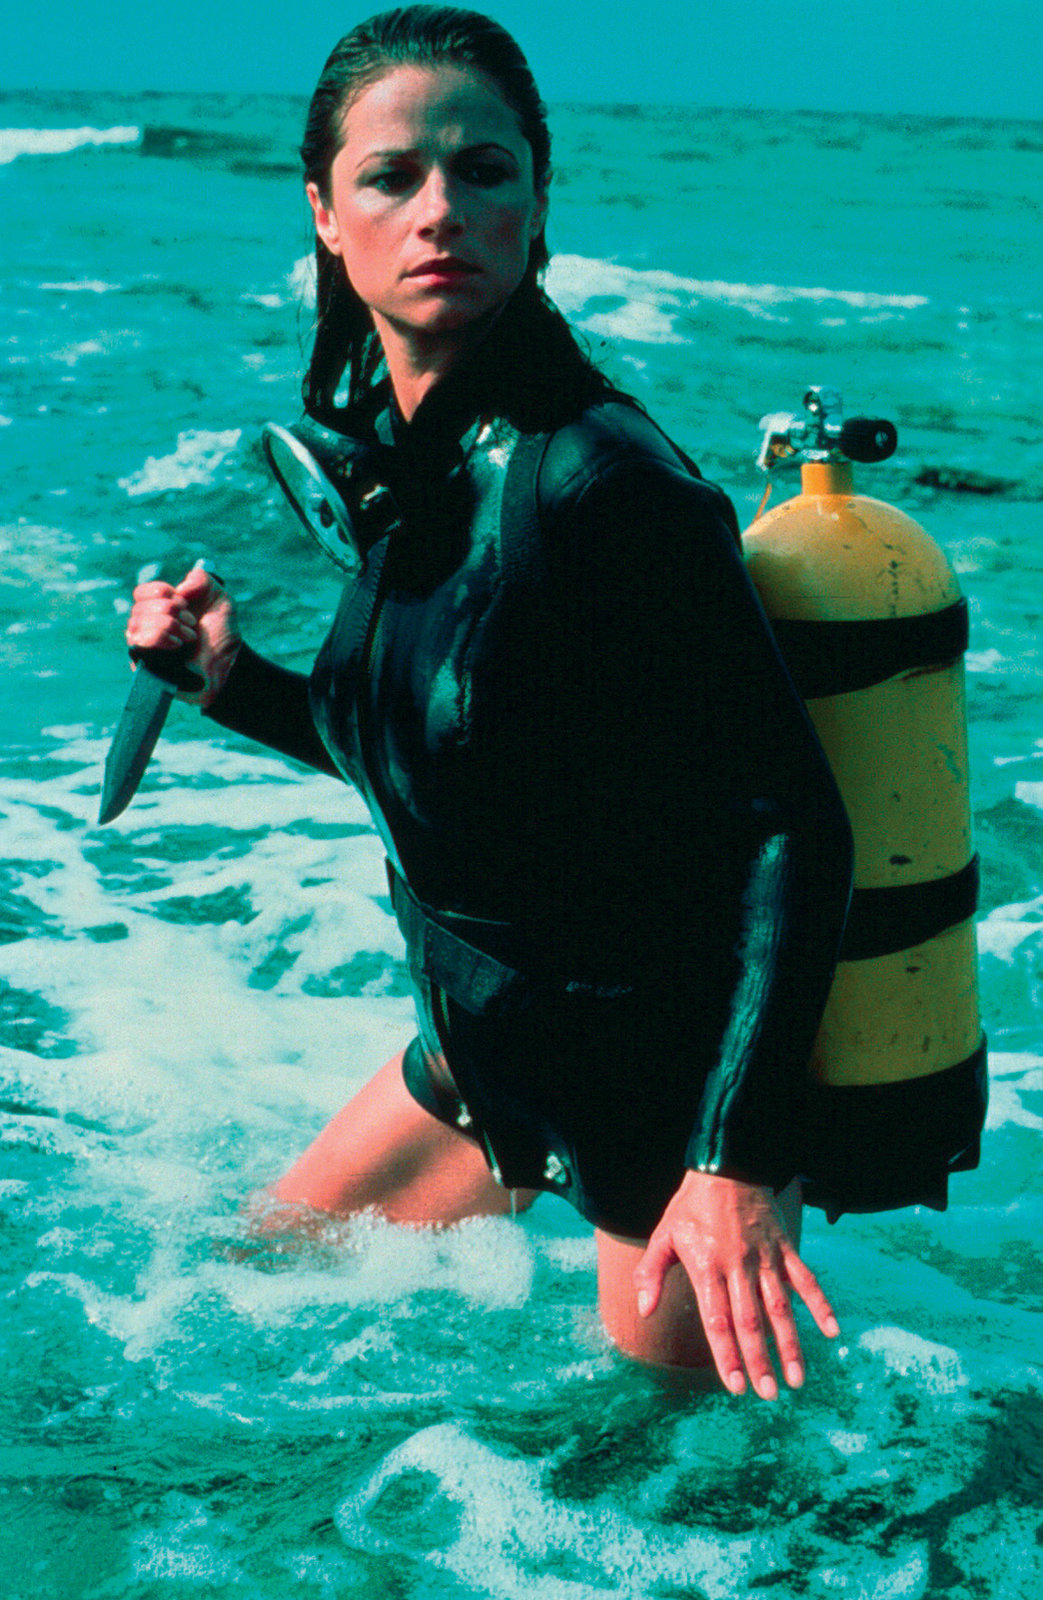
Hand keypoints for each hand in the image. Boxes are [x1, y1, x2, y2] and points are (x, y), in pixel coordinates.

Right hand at [126, 565, 240, 707]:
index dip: (162, 592)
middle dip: (172, 609)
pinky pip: (141, 641)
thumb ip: (203, 580)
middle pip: (140, 606)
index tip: (185, 601)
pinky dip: (162, 637)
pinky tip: (177, 645)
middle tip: (192, 623)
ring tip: (190, 637)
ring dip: (171, 625)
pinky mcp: (144, 664)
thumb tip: (181, 587)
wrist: (227, 667)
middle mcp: (146, 627)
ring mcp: (144, 646)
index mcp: (159, 610)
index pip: (141, 593)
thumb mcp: (220, 600)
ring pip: (139, 622)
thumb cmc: (221, 637)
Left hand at [633, 1170, 838, 1399]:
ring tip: (797, 1379)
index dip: (727, 1356)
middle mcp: (739, 1267)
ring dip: (791, 1345)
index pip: (719, 1321)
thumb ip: (651, 1273)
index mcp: (708, 1268)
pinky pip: (806, 1279)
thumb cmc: (690, 1206)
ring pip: (782, 1308)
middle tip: (769, 1395)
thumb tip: (644, 1310)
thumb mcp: (663, 1235)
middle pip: (751, 1322)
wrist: (726, 1166)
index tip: (737, 1387)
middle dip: (760, 1361)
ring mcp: (766, 1258)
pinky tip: (831, 1331)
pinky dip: (820, 1305)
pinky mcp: (785, 1248)